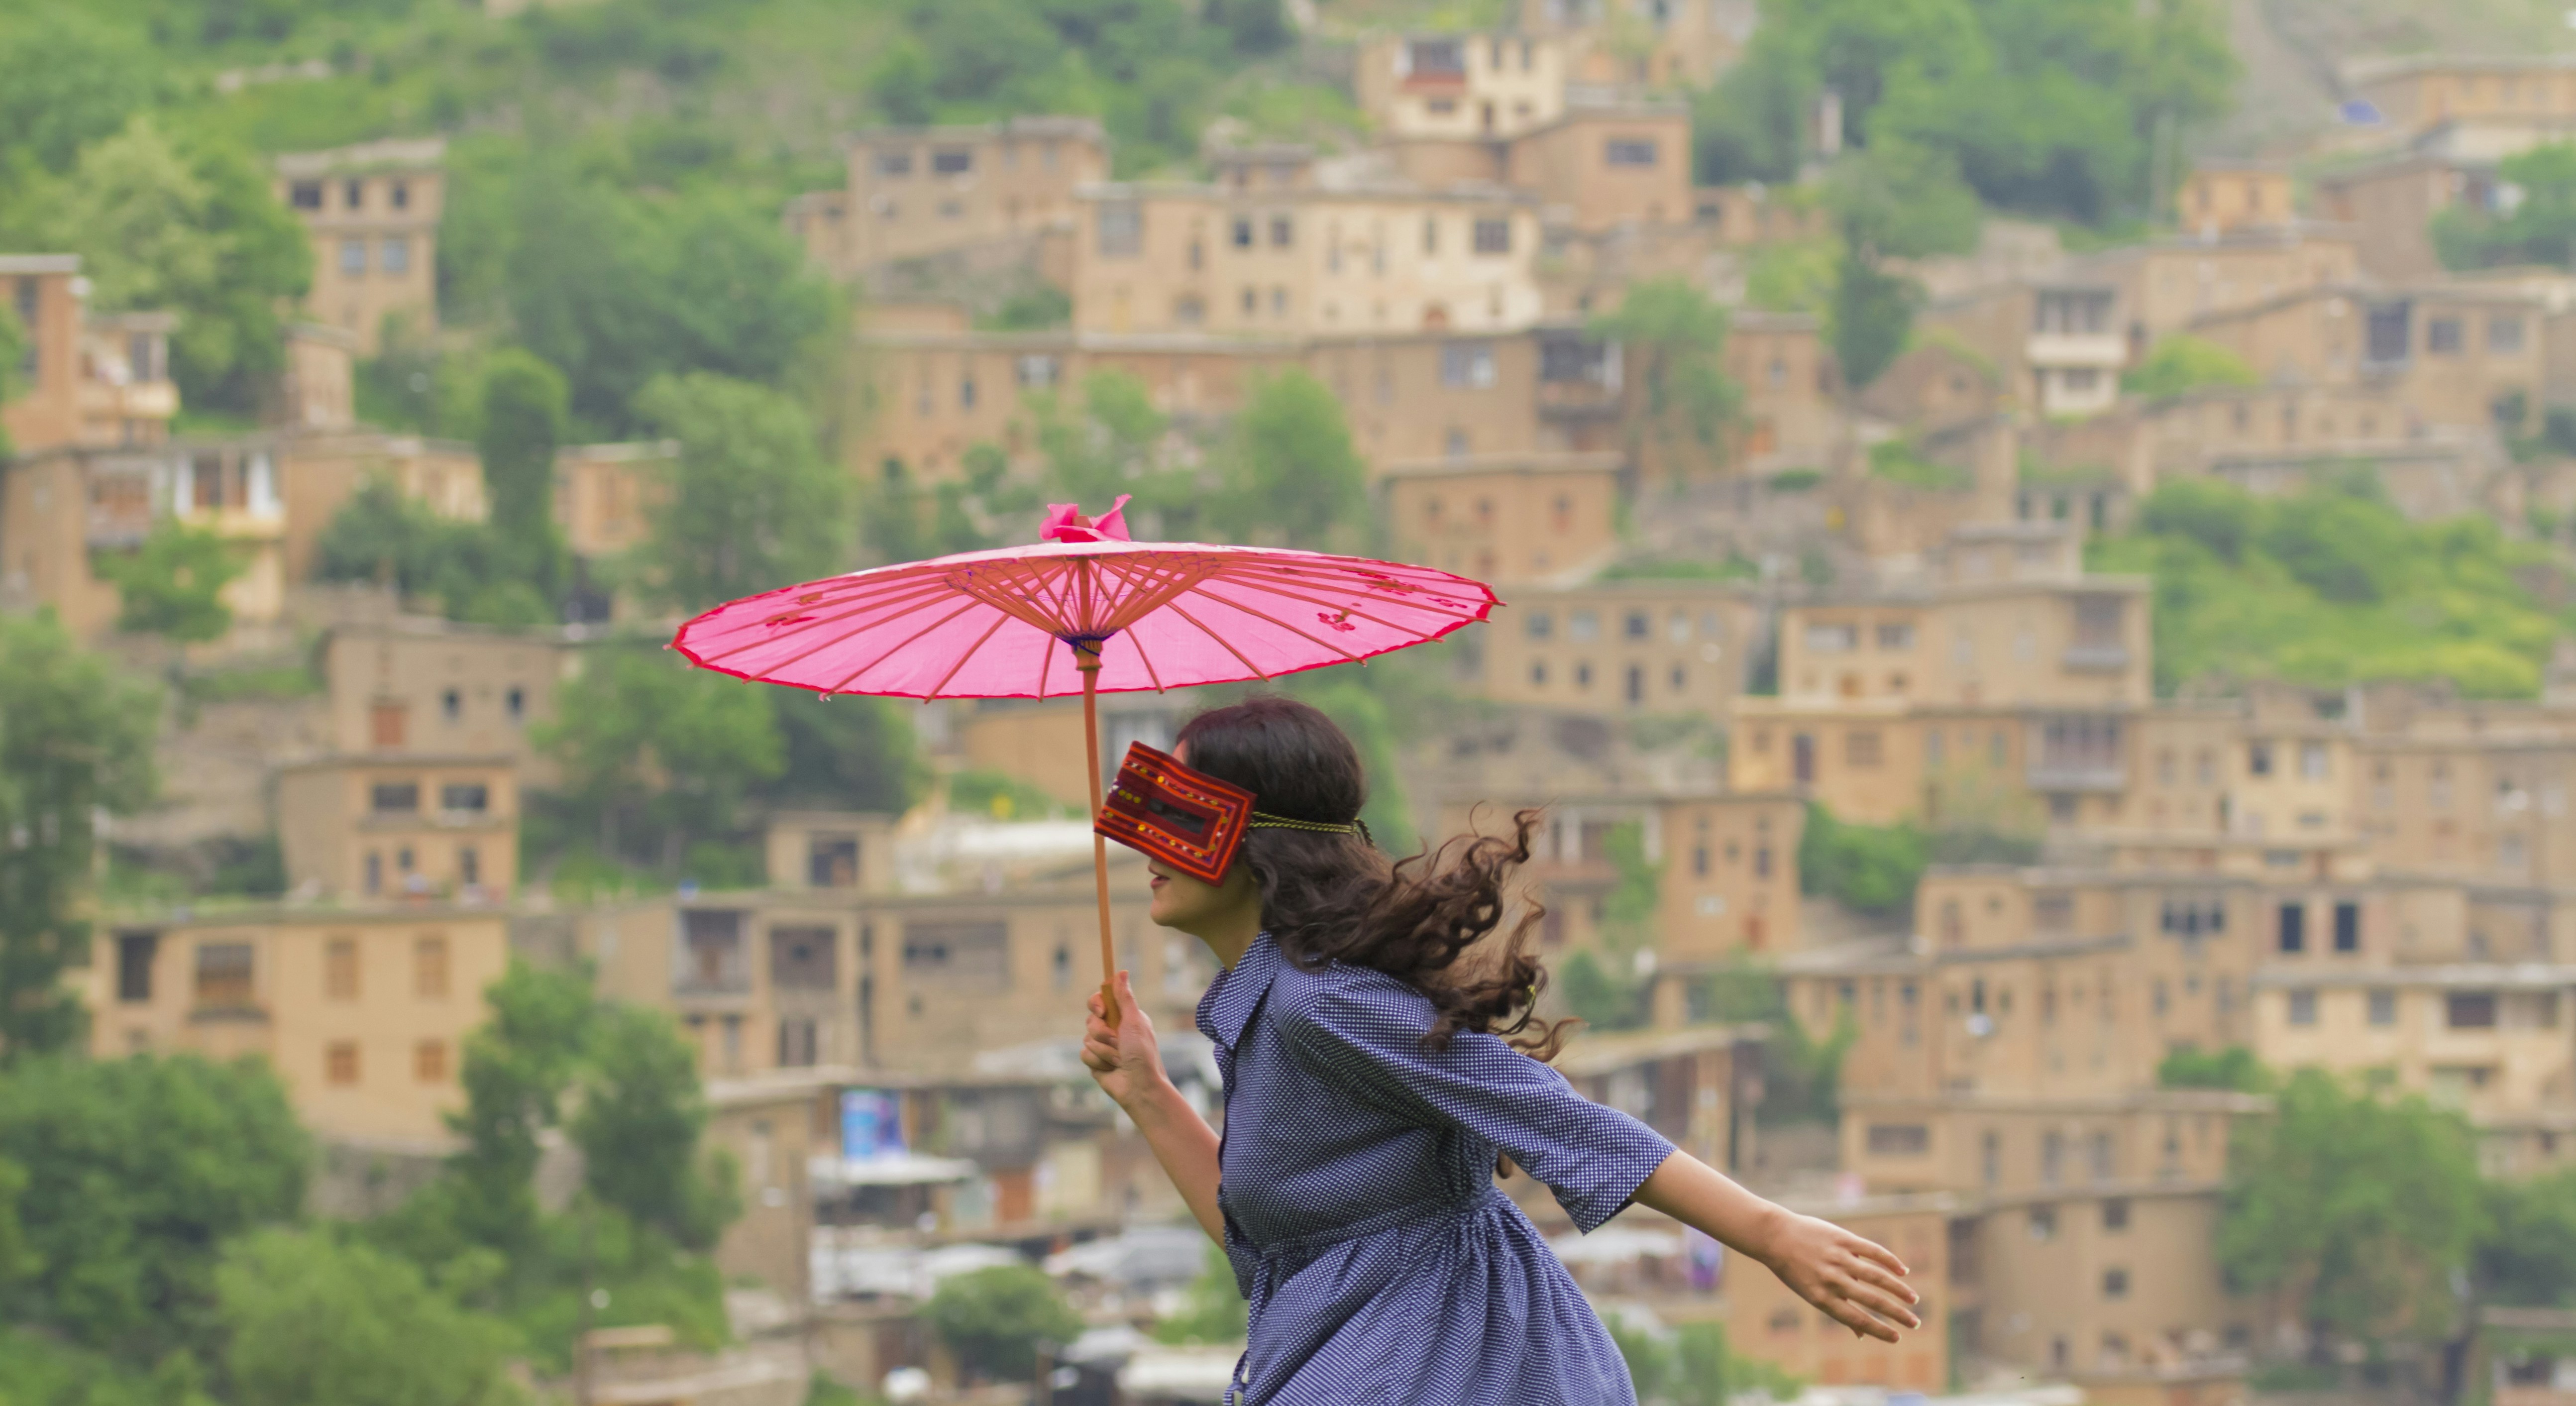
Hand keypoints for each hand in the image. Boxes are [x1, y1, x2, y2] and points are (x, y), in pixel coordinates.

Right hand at [1082, 970, 1167, 1110]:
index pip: (1101, 1000)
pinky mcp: (1095, 1061)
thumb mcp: (1135, 1021)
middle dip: (1102, 1032)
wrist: (1139, 1087)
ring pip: (1087, 1038)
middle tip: (1117, 1042)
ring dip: (1103, 1050)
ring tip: (1118, 1059)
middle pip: (1090, 1019)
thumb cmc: (1142, 1053)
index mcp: (1124, 1017)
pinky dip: (1097, 1061)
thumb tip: (1122, 972)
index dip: (1097, 1003)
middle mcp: (1113, 1029)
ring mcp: (1103, 1046)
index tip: (1101, 1011)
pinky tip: (1111, 1069)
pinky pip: (1084, 1053)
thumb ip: (1125, 998)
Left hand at [1752, 1211, 1919, 1342]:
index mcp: (1823, 1298)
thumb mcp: (1811, 1293)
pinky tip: (1903, 1271)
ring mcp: (1838, 1258)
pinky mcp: (1842, 1239)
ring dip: (1898, 1289)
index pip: (1858, 1319)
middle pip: (1872, 1300)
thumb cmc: (1795, 1269)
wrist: (1775, 1236)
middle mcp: (1832, 1280)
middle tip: (1914, 1322)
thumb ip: (1838, 1310)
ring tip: (1913, 1299)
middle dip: (1896, 1313)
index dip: (1879, 1330)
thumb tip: (1861, 1335)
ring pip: (1877, 1276)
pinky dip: (1890, 1261)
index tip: (1897, 1337)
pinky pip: (1872, 1251)